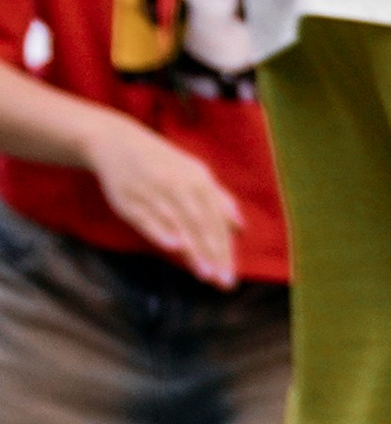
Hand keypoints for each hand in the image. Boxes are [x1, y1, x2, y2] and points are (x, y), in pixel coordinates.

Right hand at [81, 110, 242, 284]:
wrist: (117, 141)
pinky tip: (174, 247)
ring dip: (193, 248)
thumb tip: (241, 226)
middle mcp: (179, 185)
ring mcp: (153, 191)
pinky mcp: (128, 199)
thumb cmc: (162, 164)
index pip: (216, 220)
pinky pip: (146, 217)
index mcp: (198, 180)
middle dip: (213, 253)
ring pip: (177, 222)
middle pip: (201, 223)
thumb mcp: (194, 174)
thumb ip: (218, 200)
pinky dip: (160, 231)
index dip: (225, 248)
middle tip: (223, 282)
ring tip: (206, 274)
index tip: (232, 276)